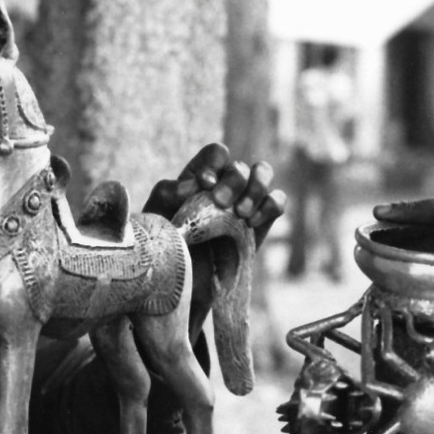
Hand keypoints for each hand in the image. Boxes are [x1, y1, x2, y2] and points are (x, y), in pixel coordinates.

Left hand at [145, 141, 286, 245]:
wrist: (185, 280)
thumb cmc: (167, 243)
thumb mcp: (156, 214)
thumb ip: (169, 192)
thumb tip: (197, 183)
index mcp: (201, 176)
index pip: (217, 154)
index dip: (214, 165)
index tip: (206, 185)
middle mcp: (226, 184)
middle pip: (240, 166)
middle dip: (234, 181)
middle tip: (222, 203)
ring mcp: (246, 201)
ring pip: (264, 173)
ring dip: (256, 188)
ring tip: (241, 213)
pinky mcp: (261, 221)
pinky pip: (277, 201)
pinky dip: (270, 205)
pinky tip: (251, 223)